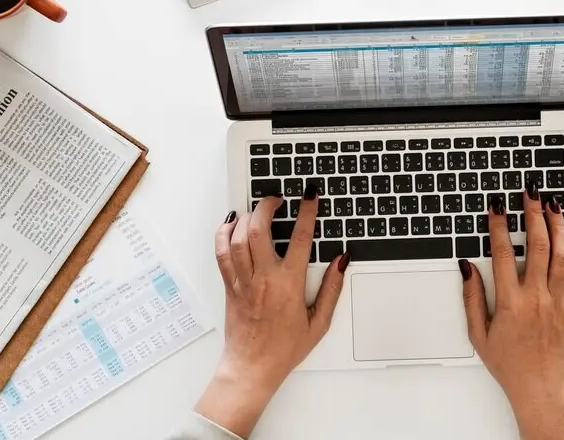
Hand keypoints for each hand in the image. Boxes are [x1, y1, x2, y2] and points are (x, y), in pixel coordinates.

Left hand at [195, 189, 348, 437]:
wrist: (252, 367)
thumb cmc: (285, 349)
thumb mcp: (319, 322)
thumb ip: (332, 289)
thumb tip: (341, 261)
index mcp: (288, 284)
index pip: (300, 238)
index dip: (306, 212)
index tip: (309, 195)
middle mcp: (263, 278)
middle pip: (259, 229)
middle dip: (267, 206)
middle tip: (277, 198)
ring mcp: (243, 281)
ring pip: (238, 238)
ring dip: (246, 217)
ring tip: (257, 208)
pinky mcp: (230, 286)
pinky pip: (222, 253)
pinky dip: (224, 234)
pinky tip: (231, 224)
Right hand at [461, 189, 563, 439]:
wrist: (540, 387)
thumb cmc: (509, 364)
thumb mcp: (479, 334)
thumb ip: (472, 299)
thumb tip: (467, 269)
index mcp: (511, 302)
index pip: (502, 254)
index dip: (498, 226)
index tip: (496, 207)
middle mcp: (536, 297)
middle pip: (537, 245)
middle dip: (533, 214)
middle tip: (530, 194)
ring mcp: (557, 301)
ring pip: (561, 255)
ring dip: (557, 227)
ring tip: (553, 206)